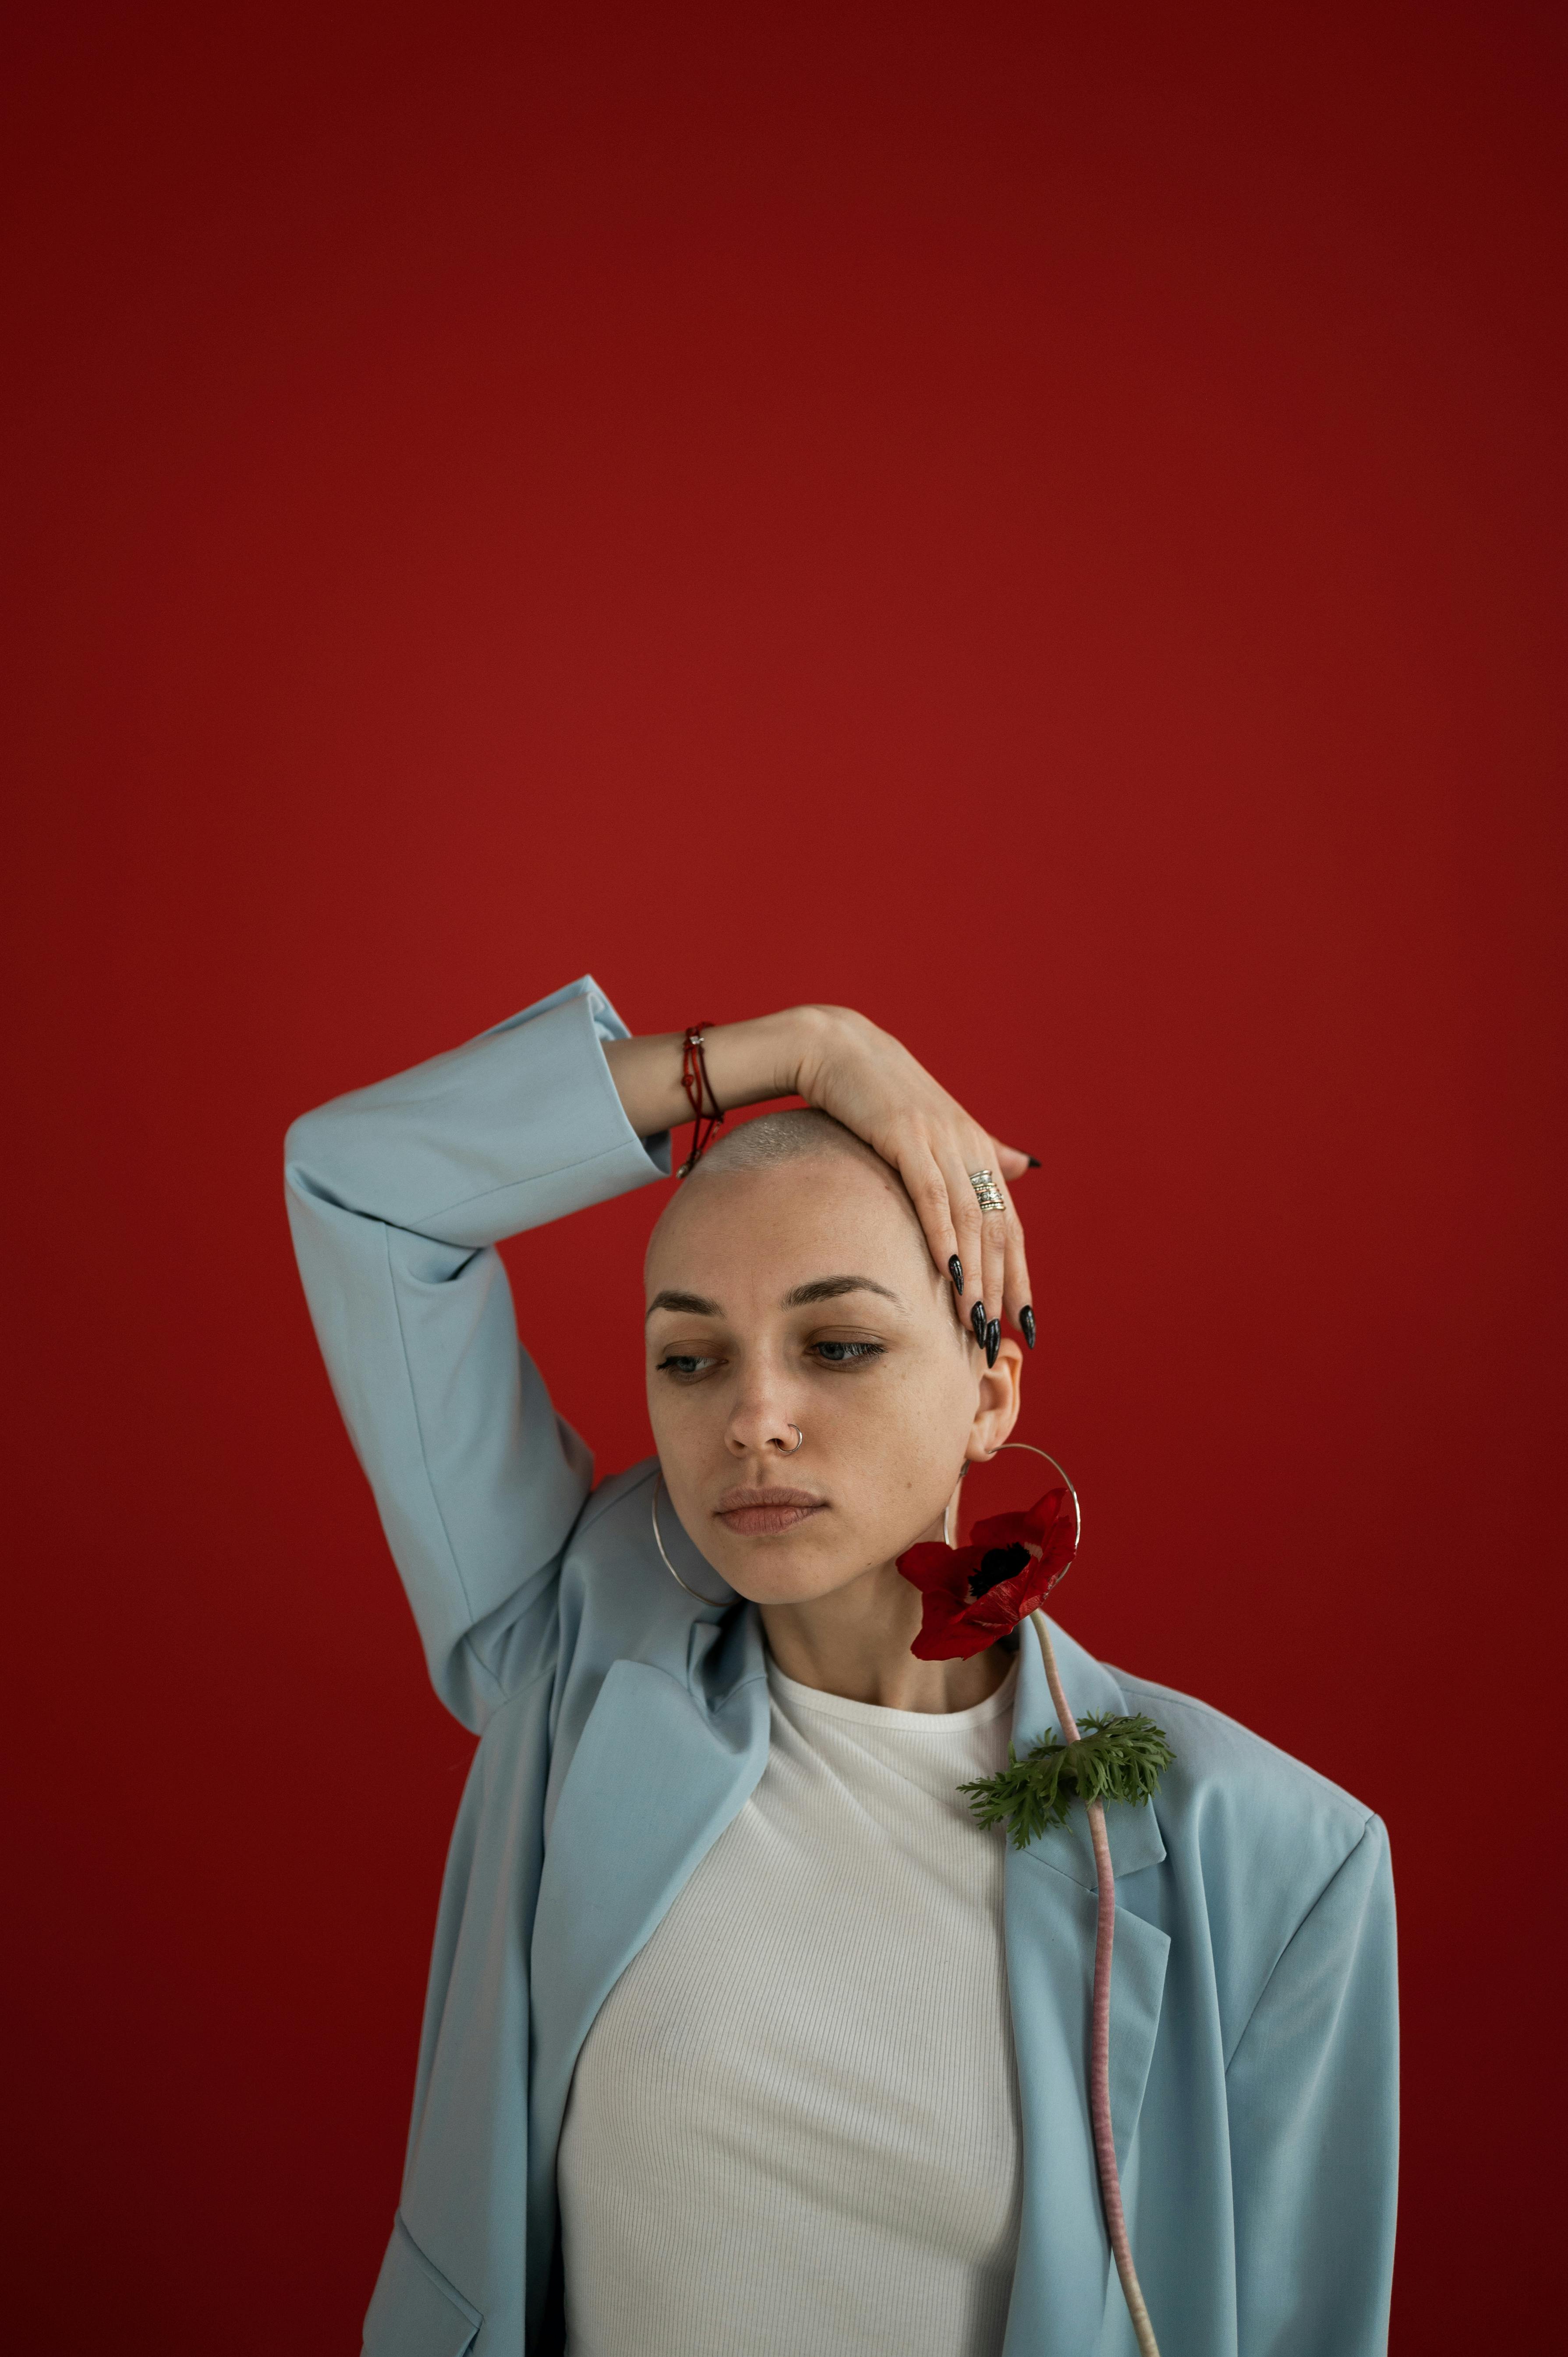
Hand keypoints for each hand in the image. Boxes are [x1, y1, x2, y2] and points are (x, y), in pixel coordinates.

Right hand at [789, 1005, 1034, 1348]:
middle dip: (999, 1286)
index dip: (1019, 1274)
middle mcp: (967, 1145)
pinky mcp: (904, 1135)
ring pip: (968, 1219)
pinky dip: (942, 1235)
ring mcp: (938, 1140)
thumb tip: (1024, 1165)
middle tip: (997, 1335)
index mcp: (977, 1148)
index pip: (1008, 1224)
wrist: (837, 1048)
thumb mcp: (936, 1126)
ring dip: (973, 1274)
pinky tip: (946, 1271)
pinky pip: (929, 1195)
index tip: (1024, 1321)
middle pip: (994, 1228)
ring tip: (974, 1319)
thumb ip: (981, 1151)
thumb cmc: (880, 1091)